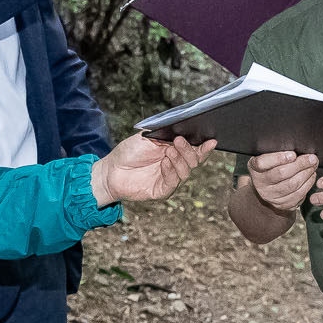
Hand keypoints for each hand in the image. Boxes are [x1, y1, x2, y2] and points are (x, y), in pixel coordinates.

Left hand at [91, 133, 211, 205]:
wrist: (111, 170)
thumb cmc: (128, 153)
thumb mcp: (147, 138)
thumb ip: (165, 135)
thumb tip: (182, 131)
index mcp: (174, 152)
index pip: (194, 150)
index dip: (204, 147)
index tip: (211, 141)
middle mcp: (174, 166)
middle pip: (194, 161)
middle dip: (190, 150)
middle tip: (179, 141)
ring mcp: (169, 179)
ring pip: (186, 172)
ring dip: (180, 160)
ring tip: (169, 151)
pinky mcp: (161, 191)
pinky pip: (173, 183)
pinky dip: (171, 172)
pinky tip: (164, 163)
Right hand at [245, 149, 319, 212]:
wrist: (269, 188)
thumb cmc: (272, 167)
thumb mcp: (269, 157)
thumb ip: (277, 152)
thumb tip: (297, 144)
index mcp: (254, 168)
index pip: (262, 163)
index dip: (278, 158)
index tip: (293, 154)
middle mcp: (260, 184)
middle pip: (281, 174)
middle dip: (300, 165)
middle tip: (312, 158)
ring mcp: (270, 196)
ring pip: (292, 185)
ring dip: (306, 174)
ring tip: (314, 165)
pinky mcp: (282, 204)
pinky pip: (298, 195)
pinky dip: (308, 184)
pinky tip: (312, 176)